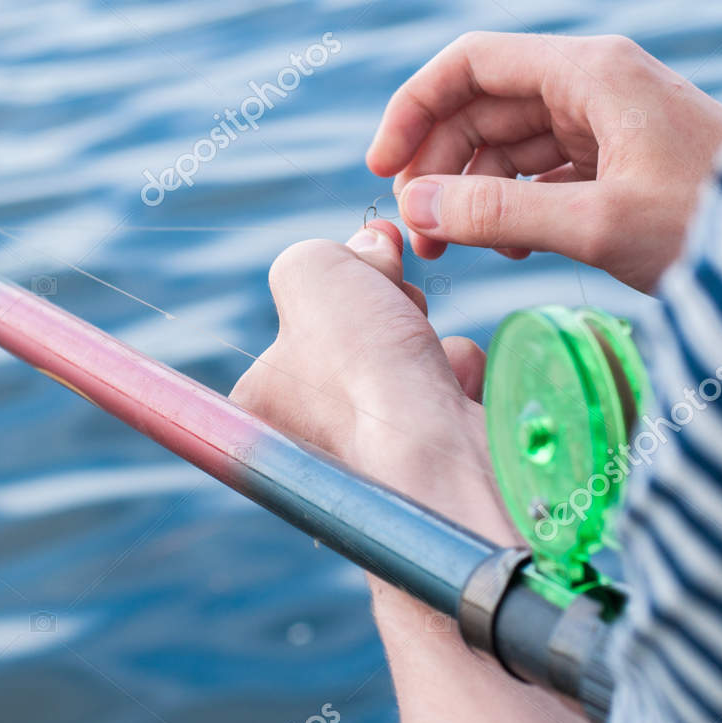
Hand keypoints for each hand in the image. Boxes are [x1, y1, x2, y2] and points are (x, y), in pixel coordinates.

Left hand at [230, 221, 589, 722]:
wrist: (436, 455)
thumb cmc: (360, 369)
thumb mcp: (309, 273)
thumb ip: (317, 255)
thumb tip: (364, 249)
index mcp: (260, 405)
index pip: (298, 324)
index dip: (342, 282)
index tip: (371, 253)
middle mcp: (308, 443)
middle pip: (357, 343)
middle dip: (390, 307)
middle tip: (401, 301)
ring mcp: (375, 464)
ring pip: (409, 367)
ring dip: (431, 344)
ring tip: (430, 354)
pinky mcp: (436, 472)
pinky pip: (449, 400)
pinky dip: (462, 379)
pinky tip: (461, 386)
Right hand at [367, 32, 721, 291]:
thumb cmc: (713, 225)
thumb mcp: (597, 224)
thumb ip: (498, 214)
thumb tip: (414, 210)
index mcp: (589, 72)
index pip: (470, 63)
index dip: (414, 109)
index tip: (381, 168)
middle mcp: (595, 83)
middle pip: (482, 106)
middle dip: (440, 165)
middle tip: (420, 235)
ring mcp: (610, 120)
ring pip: (509, 141)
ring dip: (472, 191)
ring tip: (457, 251)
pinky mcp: (622, 159)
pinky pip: (543, 169)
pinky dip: (513, 203)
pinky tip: (510, 248)